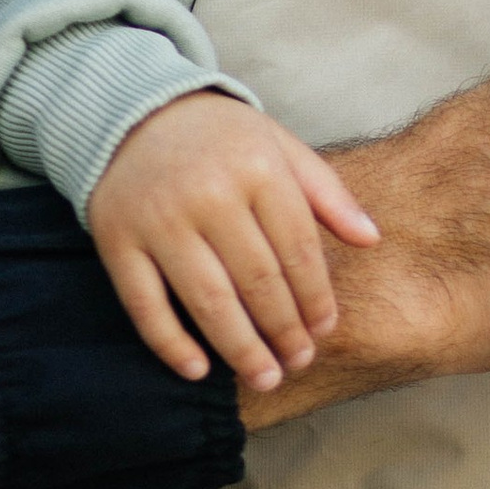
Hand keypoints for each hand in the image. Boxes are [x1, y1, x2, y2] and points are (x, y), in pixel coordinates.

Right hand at [90, 92, 379, 394]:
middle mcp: (209, 195)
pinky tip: (199, 370)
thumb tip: (372, 239)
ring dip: (240, 349)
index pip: (298, 251)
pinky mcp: (117, 240)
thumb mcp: (280, 146)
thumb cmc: (220, 138)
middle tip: (299, 363)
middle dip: (284, 331)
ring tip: (265, 378)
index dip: (315, 298)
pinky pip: (145, 304)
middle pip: (258, 282)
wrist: (132, 110)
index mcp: (258, 170)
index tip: (324, 330)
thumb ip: (327, 193)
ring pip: (208, 301)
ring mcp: (159, 220)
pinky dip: (170, 343)